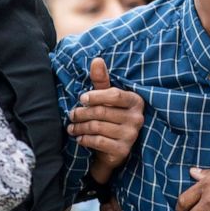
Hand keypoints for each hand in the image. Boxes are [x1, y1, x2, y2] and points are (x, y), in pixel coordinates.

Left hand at [68, 58, 143, 181]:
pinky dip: (85, 139)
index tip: (82, 98)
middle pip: (102, 112)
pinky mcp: (123, 150)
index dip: (96, 96)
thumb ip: (102, 80)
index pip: (115, 95)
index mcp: (136, 101)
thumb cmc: (110, 117)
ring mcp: (131, 135)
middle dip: (82, 113)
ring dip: (80, 127)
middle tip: (72, 114)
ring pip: (98, 127)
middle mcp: (137, 118)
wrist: (113, 149)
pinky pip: (98, 141)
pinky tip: (79, 138)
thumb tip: (97, 60)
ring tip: (72, 127)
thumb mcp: (106, 98)